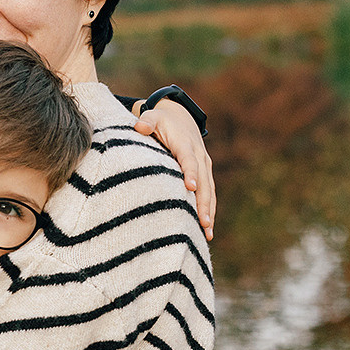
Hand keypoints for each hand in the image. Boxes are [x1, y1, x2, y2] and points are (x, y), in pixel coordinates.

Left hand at [133, 94, 216, 241]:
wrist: (180, 116)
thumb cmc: (161, 120)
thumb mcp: (152, 116)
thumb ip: (146, 121)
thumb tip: (140, 126)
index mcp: (186, 145)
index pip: (189, 161)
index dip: (190, 173)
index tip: (190, 187)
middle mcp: (199, 157)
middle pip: (204, 182)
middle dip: (204, 203)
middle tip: (203, 223)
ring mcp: (204, 166)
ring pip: (209, 191)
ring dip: (209, 212)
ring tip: (207, 233)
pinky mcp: (205, 174)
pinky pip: (209, 193)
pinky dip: (209, 210)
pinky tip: (206, 229)